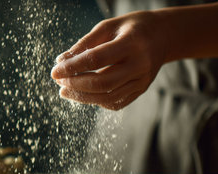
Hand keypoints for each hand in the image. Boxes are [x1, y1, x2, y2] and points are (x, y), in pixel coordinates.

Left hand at [51, 11, 167, 109]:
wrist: (163, 36)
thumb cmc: (130, 28)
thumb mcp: (107, 27)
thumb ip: (84, 44)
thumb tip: (61, 61)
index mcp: (132, 43)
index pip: (96, 59)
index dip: (72, 67)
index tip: (54, 71)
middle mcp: (140, 65)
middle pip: (102, 83)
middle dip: (76, 84)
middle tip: (59, 82)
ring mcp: (142, 81)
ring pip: (108, 97)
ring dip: (82, 97)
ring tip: (65, 91)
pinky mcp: (140, 90)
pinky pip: (115, 102)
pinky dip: (96, 101)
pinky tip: (83, 94)